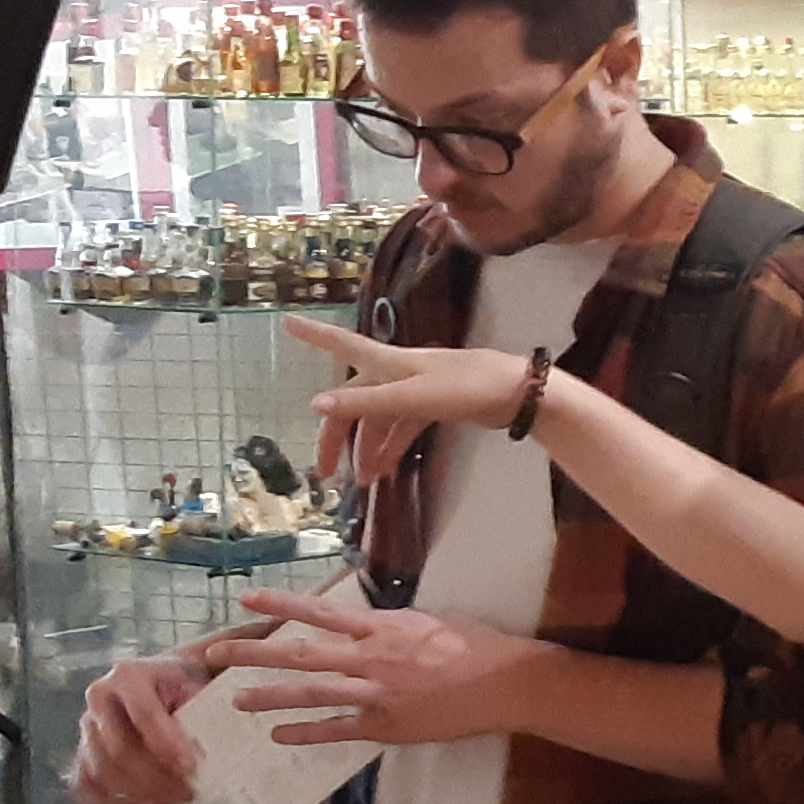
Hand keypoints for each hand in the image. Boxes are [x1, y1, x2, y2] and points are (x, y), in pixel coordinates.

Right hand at [68, 652, 208, 803]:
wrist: (160, 682)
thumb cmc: (183, 684)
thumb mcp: (197, 683)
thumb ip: (204, 707)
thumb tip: (221, 740)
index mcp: (128, 675)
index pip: (145, 715)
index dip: (168, 746)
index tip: (192, 769)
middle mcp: (99, 699)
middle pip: (119, 750)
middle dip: (155, 779)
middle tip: (189, 794)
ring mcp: (85, 729)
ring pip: (101, 772)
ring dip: (139, 795)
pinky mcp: (81, 755)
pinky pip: (85, 788)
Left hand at [200, 587, 543, 747]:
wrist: (506, 682)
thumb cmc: (475, 646)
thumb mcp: (428, 622)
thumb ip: (389, 626)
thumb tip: (363, 623)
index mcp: (381, 626)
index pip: (319, 611)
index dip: (280, 604)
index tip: (246, 598)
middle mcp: (371, 657)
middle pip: (300, 652)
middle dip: (254, 653)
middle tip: (216, 654)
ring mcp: (376, 693)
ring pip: (310, 693)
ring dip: (269, 697)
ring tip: (235, 700)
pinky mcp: (386, 725)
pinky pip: (338, 730)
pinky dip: (306, 732)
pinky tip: (279, 736)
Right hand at [284, 318, 532, 490]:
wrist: (517, 394)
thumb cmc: (466, 387)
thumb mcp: (412, 397)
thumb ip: (367, 403)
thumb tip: (316, 406)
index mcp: (389, 363)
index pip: (343, 345)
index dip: (314, 335)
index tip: (286, 322)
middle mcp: (398, 372)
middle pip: (355, 401)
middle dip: (337, 434)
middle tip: (322, 470)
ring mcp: (417, 390)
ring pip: (380, 419)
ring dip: (367, 448)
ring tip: (362, 481)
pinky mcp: (436, 405)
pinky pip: (403, 428)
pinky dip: (392, 447)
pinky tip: (385, 470)